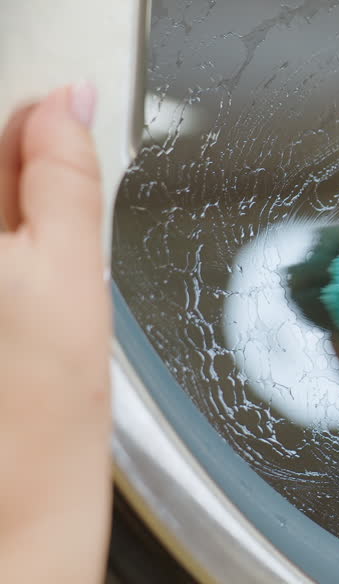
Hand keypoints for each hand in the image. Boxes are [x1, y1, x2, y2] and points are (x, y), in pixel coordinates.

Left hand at [0, 85, 110, 582]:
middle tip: (42, 251)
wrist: (8, 500)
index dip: (30, 133)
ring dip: (9, 228)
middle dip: (15, 189)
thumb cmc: (40, 409)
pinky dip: (4, 264)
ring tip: (18, 302)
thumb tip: (70, 101)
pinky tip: (5, 316)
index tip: (61, 149)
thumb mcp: (71, 270)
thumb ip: (64, 174)